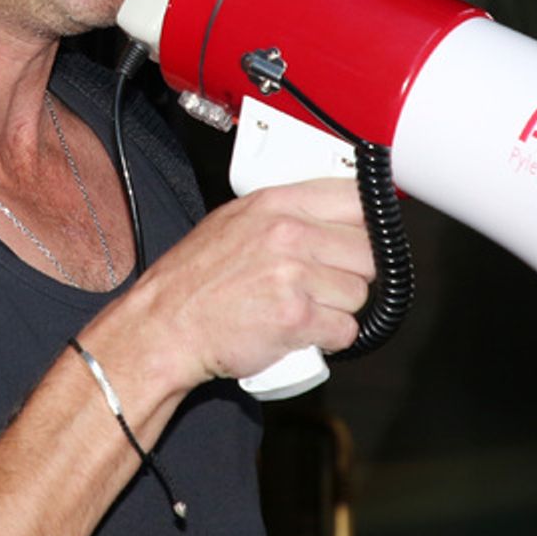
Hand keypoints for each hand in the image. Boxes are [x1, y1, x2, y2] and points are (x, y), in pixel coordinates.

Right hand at [134, 178, 373, 390]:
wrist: (166, 326)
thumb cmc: (196, 279)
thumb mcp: (235, 221)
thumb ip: (286, 212)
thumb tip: (337, 213)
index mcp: (276, 204)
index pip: (355, 198)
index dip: (368, 221)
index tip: (370, 233)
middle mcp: (289, 234)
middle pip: (367, 251)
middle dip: (352, 272)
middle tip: (324, 282)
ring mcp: (294, 276)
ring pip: (359, 294)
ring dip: (339, 308)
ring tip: (303, 306)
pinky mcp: (296, 318)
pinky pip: (345, 330)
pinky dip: (329, 337)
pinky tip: (302, 330)